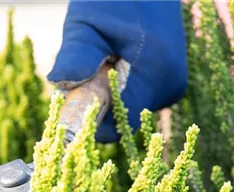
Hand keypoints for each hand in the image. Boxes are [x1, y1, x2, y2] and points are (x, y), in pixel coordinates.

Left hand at [48, 0, 187, 142]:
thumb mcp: (87, 24)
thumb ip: (77, 55)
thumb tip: (60, 83)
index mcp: (155, 75)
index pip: (117, 125)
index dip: (90, 119)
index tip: (71, 100)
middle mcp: (170, 86)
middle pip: (122, 118)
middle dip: (98, 103)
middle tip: (84, 72)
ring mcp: (173, 85)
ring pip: (129, 108)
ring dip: (108, 94)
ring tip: (102, 61)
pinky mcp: (171, 82)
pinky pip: (137, 97)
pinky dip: (119, 88)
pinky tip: (114, 62)